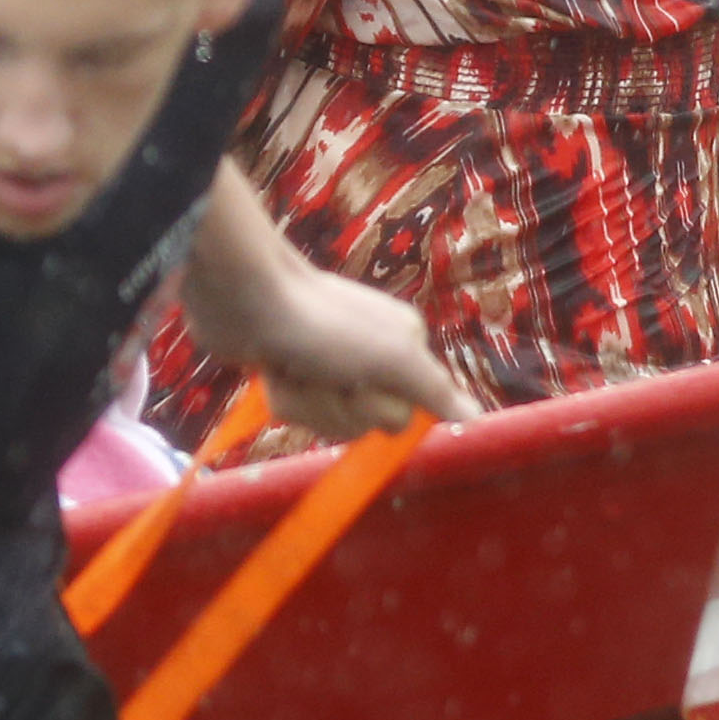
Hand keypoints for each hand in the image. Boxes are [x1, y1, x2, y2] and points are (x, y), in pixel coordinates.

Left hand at [234, 262, 481, 442]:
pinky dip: (283, 395)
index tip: (360, 377)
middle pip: (363, 424)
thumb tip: (475, 417)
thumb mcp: (390, 357)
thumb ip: (433, 389)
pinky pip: (297, 409)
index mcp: (403, 345)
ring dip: (306, 401)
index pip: (403, 415)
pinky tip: (272, 367)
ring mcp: (329, 362)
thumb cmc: (323, 324)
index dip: (376, 406)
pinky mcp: (292, 369)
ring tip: (292, 366)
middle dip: (335, 406)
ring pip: (327, 420)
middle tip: (321, 369)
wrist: (243, 295)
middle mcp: (370, 354)